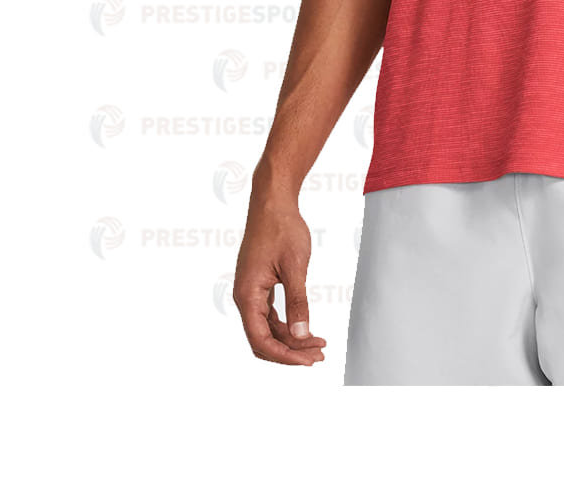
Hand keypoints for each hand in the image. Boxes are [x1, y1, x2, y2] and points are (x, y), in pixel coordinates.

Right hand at [233, 191, 326, 365]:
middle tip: (319, 355)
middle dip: (290, 351)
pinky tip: (306, 328)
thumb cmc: (282, 229)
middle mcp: (244, 297)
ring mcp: (251, 292)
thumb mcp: (295, 267)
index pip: (261, 339)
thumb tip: (302, 333)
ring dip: (291, 339)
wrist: (272, 203)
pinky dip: (287, 324)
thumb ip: (298, 302)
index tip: (309, 360)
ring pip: (267, 328)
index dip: (285, 355)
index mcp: (247, 295)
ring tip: (318, 345)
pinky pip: (270, 315)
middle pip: (263, 339)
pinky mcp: (259, 286)